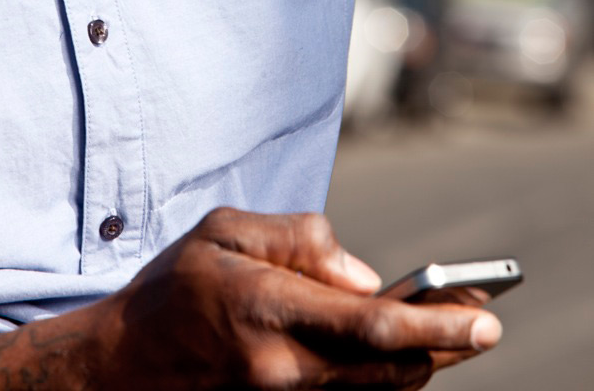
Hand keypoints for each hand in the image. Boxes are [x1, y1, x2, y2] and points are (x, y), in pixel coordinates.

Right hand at [99, 207, 502, 388]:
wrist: (122, 364)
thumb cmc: (175, 286)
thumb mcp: (225, 230)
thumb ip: (298, 240)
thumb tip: (363, 274)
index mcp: (268, 308)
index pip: (370, 325)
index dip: (434, 324)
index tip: (483, 316)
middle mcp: (281, 368)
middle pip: (386, 371)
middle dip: (444, 348)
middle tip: (483, 323)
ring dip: (417, 364)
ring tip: (448, 331)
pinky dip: (379, 379)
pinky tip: (398, 354)